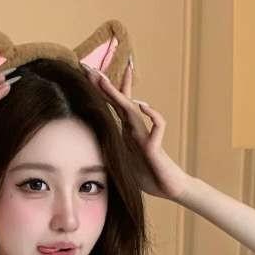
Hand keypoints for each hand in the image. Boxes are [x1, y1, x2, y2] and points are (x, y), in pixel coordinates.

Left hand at [81, 60, 191, 202]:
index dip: (103, 88)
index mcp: (126, 132)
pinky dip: (152, 115)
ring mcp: (145, 136)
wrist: (168, 187)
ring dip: (118, 94)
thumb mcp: (120, 163)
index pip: (115, 105)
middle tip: (89, 67)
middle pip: (119, 101)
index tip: (91, 72)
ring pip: (132, 110)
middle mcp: (135, 129)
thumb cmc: (147, 175)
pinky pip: (158, 126)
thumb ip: (110, 152)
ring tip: (104, 81)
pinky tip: (143, 106)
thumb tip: (87, 149)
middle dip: (104, 84)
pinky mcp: (155, 146)